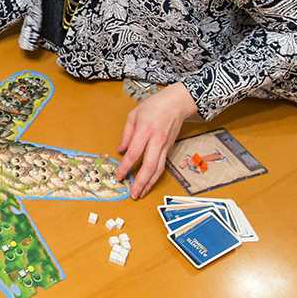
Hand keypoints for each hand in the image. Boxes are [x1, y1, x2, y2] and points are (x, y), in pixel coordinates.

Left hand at [115, 82, 197, 198]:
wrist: (177, 103)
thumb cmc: (154, 106)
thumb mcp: (134, 115)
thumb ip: (126, 134)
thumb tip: (120, 150)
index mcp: (145, 130)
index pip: (134, 153)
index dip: (126, 166)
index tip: (119, 176)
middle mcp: (157, 140)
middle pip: (149, 166)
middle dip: (140, 182)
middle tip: (132, 194)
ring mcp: (165, 146)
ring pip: (158, 169)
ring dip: (149, 184)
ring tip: (140, 194)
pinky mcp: (169, 149)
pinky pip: (162, 166)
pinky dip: (155, 177)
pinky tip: (148, 183)